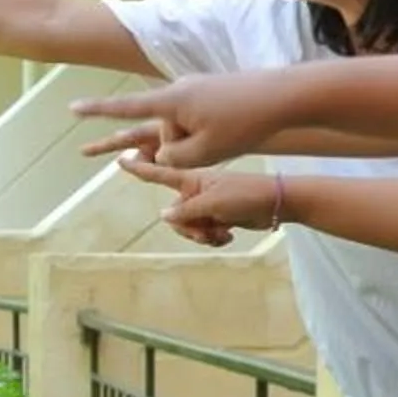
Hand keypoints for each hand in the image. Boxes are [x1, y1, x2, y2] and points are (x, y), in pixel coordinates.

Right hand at [71, 73, 271, 168]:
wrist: (282, 96)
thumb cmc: (242, 123)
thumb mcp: (204, 151)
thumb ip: (174, 157)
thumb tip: (163, 153)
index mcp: (171, 101)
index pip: (125, 109)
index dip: (97, 111)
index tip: (71, 108)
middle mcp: (179, 90)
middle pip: (166, 130)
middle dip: (183, 146)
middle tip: (217, 143)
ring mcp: (196, 89)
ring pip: (185, 129)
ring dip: (201, 142)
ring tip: (231, 136)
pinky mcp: (211, 92)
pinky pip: (200, 121)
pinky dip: (212, 133)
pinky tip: (233, 129)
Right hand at [116, 151, 280, 248]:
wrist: (276, 203)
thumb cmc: (246, 196)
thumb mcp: (214, 204)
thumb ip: (187, 210)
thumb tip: (164, 215)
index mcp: (192, 179)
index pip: (160, 173)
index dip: (140, 168)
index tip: (121, 159)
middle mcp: (195, 191)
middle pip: (174, 215)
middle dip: (187, 228)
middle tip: (205, 231)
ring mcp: (207, 203)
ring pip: (190, 226)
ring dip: (203, 235)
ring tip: (222, 233)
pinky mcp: (219, 215)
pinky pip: (205, 231)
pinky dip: (214, 237)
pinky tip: (229, 236)